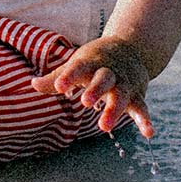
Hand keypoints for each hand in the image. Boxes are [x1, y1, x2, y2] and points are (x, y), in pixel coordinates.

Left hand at [31, 36, 153, 137]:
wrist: (131, 48)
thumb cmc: (96, 60)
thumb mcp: (77, 64)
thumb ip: (57, 78)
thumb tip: (32, 84)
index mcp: (91, 62)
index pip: (78, 67)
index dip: (69, 77)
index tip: (58, 87)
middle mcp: (109, 72)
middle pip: (103, 79)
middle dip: (95, 90)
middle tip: (84, 103)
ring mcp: (124, 83)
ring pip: (122, 95)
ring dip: (115, 110)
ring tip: (104, 126)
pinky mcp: (137, 95)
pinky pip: (142, 107)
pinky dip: (145, 119)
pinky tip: (148, 133)